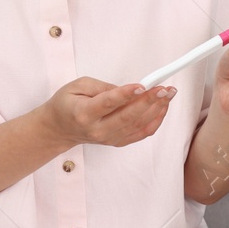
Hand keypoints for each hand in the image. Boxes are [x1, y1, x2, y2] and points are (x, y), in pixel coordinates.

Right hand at [41, 76, 174, 147]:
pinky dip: (156, 120)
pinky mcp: (118, 142)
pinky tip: (163, 107)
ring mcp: (109, 138)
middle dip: (149, 101)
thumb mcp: (77, 86)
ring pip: (139, 125)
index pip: (108, 104)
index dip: (126, 94)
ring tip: (169, 94)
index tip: (142, 85)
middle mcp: (98, 130)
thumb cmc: (67, 104)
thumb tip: (128, 90)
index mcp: (84, 114)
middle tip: (164, 88)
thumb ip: (102, 87)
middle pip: (128, 116)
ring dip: (157, 109)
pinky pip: (142, 133)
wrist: (60, 129)